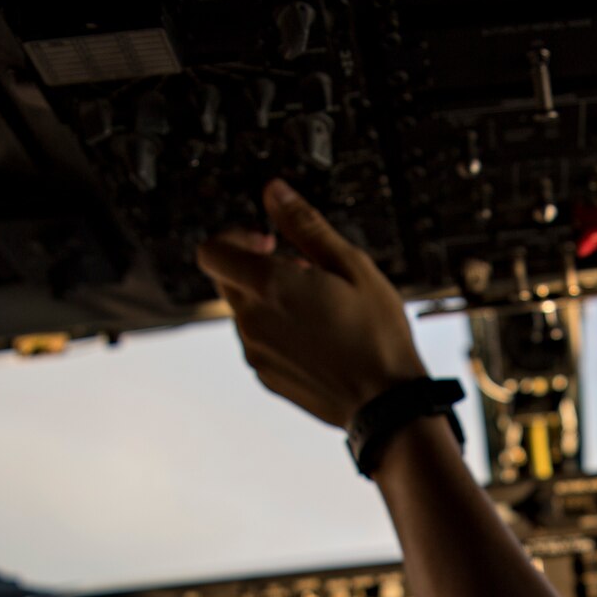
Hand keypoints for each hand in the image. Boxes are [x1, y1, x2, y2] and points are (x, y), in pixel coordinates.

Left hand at [196, 180, 426, 427]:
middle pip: (226, 279)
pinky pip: (258, 340)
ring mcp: (255, 351)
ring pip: (244, 310)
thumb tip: (274, 193)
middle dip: (255, 267)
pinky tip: (317, 336)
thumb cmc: (376, 335)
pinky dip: (277, 330)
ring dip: (268, 300)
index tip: (268, 241)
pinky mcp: (265, 375)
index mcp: (268, 286)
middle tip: (302, 272)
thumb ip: (304, 225)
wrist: (385, 403)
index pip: (212, 251)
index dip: (235, 237)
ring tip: (318, 309)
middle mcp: (251, 320)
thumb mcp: (351, 265)